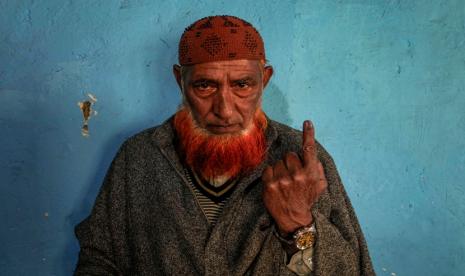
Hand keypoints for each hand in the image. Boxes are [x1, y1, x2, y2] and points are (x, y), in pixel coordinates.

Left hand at [262, 120, 327, 234]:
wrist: (294, 219)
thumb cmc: (306, 200)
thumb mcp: (319, 186)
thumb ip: (317, 170)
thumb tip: (312, 158)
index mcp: (310, 173)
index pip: (309, 150)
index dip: (308, 134)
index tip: (307, 122)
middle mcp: (297, 175)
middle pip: (289, 154)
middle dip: (290, 162)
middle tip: (291, 175)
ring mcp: (282, 180)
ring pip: (278, 162)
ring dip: (280, 169)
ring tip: (284, 182)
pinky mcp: (270, 185)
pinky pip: (268, 169)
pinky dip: (271, 174)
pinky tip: (276, 184)